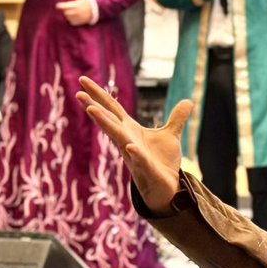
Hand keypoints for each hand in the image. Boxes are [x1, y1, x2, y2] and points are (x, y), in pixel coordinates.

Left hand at [55, 0, 94, 25]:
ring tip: (69, 11)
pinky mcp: (81, 22)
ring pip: (68, 18)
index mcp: (77, 5)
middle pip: (65, 12)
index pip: (64, 6)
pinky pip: (72, 22)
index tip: (57, 5)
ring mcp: (80, 18)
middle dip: (64, 10)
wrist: (99, 8)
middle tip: (65, 7)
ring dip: (67, 15)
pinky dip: (70, 20)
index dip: (59, 6)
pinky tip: (72, 16)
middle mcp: (77, 12)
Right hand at [76, 75, 190, 214]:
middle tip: (78, 94)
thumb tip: (188, 100)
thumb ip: (177, 118)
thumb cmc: (162, 162)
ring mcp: (133, 154)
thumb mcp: (171, 135)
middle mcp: (127, 140)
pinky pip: (138, 160)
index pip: (112, 108)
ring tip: (91, 110)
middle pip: (109, 120)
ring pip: (117, 137)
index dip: (98, 94)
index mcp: (130, 130)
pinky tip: (130, 146)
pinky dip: (135, 153)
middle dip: (94, 107)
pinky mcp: (146, 168)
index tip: (82, 80)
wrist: (167, 187)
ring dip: (105, 124)